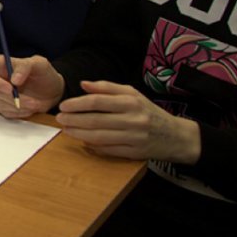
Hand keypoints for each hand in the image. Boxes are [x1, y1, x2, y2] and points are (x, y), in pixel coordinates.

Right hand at [0, 54, 63, 117]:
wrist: (52, 90)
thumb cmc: (44, 73)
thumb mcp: (39, 64)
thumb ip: (25, 67)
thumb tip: (13, 80)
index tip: (10, 88)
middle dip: (11, 98)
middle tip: (32, 101)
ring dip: (18, 106)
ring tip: (35, 104)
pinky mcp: (4, 106)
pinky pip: (6, 113)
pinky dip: (19, 113)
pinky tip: (30, 108)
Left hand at [56, 80, 201, 162]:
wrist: (176, 136)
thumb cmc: (149, 111)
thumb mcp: (132, 94)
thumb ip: (107, 88)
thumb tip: (83, 84)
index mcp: (131, 102)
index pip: (98, 102)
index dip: (77, 104)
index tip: (63, 106)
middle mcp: (133, 120)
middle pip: (96, 120)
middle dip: (73, 120)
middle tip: (59, 119)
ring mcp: (134, 138)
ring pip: (99, 137)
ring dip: (79, 134)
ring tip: (66, 130)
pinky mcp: (134, 153)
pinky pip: (108, 150)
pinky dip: (93, 146)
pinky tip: (83, 141)